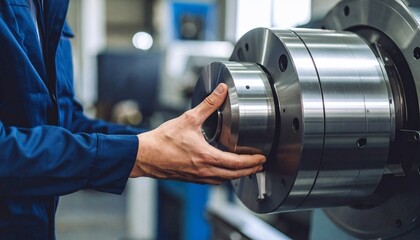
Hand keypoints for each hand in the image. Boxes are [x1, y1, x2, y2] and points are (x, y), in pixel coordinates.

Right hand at [130, 83, 265, 183]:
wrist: (144, 156)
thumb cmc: (162, 141)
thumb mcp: (188, 119)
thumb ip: (208, 104)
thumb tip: (221, 91)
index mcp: (206, 157)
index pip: (236, 163)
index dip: (251, 162)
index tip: (261, 158)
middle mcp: (204, 170)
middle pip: (234, 175)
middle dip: (249, 170)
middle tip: (259, 165)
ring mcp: (198, 177)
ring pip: (224, 180)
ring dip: (237, 175)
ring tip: (245, 168)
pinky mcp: (191, 178)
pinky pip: (213, 181)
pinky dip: (224, 177)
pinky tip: (223, 171)